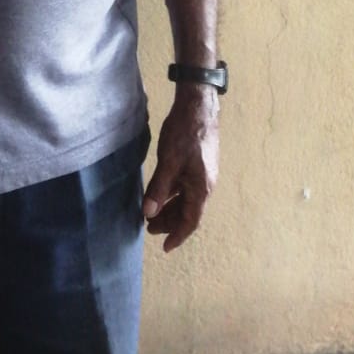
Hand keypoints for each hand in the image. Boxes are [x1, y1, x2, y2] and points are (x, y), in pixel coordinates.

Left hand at [142, 88, 218, 251]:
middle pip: (188, 212)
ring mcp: (202, 174)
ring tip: (152, 214)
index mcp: (201, 188)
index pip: (190, 221)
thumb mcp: (168, 161)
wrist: (199, 106)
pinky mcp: (198, 164)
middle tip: (148, 228)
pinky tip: (160, 193)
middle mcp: (205, 185)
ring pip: (186, 199)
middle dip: (169, 222)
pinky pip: (185, 187)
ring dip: (170, 208)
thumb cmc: (185, 133)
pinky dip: (173, 194)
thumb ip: (159, 188)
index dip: (177, 235)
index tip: (164, 247)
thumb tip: (149, 213)